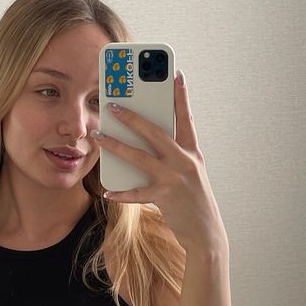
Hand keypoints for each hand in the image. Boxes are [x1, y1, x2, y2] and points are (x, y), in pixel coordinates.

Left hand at [91, 71, 226, 255]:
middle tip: (113, 105)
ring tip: (99, 137)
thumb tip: (142, 139)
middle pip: (156, 132)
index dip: (181, 96)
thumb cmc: (193, 199)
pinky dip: (121, 192)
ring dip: (117, 146)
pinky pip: (137, 193)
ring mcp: (175, 179)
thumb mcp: (188, 172)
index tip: (175, 74)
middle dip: (133, 117)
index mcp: (192, 152)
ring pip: (140, 157)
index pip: (186, 118)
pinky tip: (107, 191)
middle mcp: (185, 161)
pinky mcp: (166, 197)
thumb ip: (171, 154)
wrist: (206, 232)